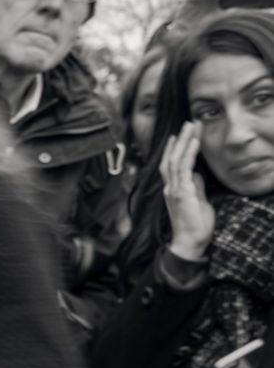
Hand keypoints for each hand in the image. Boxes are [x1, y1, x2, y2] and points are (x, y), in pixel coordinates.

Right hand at [161, 123, 214, 262]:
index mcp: (173, 190)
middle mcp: (170, 188)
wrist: (189, 243)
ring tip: (191, 126)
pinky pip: (183, 169)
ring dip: (184, 141)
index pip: (170, 165)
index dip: (173, 149)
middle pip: (171, 158)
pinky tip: (194, 142)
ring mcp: (174, 190)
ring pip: (175, 160)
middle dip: (179, 139)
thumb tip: (197, 175)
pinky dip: (188, 153)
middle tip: (188, 123)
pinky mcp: (181, 193)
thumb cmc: (195, 227)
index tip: (178, 135)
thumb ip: (195, 187)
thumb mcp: (197, 202)